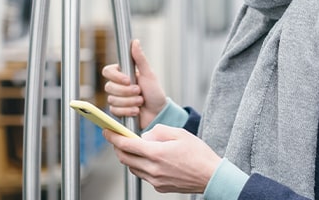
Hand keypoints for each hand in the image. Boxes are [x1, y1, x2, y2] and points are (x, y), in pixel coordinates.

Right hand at [102, 39, 166, 128]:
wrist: (158, 113)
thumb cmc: (155, 93)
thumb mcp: (149, 74)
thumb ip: (140, 58)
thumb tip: (135, 42)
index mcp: (123, 74)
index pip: (107, 71)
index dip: (116, 76)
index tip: (128, 80)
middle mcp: (118, 86)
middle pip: (109, 87)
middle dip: (126, 92)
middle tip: (139, 91)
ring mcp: (117, 99)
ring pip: (112, 99)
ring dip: (129, 102)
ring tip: (140, 101)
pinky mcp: (117, 111)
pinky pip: (114, 110)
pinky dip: (127, 111)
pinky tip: (136, 110)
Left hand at [103, 124, 220, 193]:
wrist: (211, 176)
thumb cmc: (199, 154)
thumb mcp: (180, 133)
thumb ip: (159, 131)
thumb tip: (145, 136)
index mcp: (157, 153)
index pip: (127, 145)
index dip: (114, 137)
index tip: (107, 131)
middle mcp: (153, 169)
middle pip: (125, 158)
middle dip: (118, 147)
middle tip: (117, 138)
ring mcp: (156, 180)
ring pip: (133, 168)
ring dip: (129, 157)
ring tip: (134, 147)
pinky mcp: (160, 187)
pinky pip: (143, 175)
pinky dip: (140, 166)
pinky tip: (148, 159)